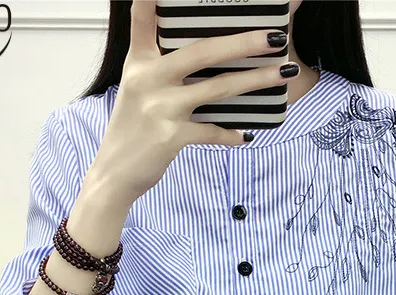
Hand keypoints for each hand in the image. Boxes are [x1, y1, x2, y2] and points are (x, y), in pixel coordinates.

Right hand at [91, 0, 300, 203]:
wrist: (113, 174)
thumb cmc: (131, 130)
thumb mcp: (136, 89)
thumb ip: (158, 67)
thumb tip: (196, 57)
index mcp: (139, 63)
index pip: (142, 19)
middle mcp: (149, 79)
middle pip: (202, 52)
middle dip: (243, 42)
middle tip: (274, 37)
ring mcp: (161, 108)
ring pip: (217, 89)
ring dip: (255, 81)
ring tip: (282, 74)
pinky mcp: (170, 137)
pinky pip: (210, 132)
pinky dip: (229, 134)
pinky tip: (245, 135)